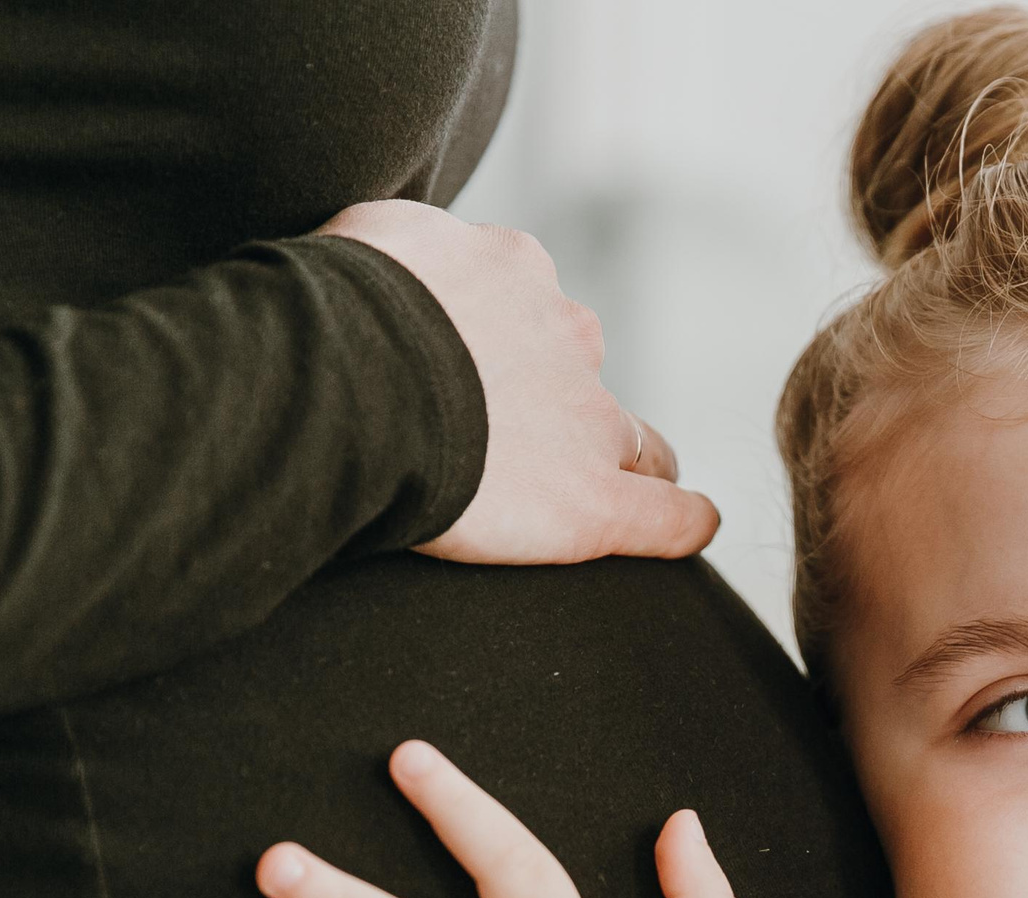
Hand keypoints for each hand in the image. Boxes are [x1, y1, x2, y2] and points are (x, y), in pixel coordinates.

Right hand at [319, 202, 720, 563]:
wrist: (349, 373)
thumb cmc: (332, 306)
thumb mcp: (367, 242)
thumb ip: (400, 261)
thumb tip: (391, 280)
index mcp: (510, 270)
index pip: (529, 308)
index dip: (509, 346)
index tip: (478, 374)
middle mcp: (565, 334)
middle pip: (583, 372)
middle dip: (561, 403)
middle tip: (509, 446)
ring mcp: (587, 420)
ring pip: (635, 441)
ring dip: (625, 461)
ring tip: (605, 496)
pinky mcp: (591, 501)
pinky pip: (664, 515)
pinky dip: (683, 520)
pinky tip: (694, 525)